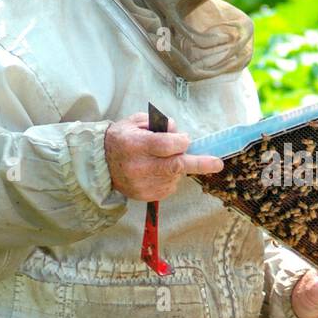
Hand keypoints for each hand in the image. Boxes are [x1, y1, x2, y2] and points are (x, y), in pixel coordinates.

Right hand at [104, 112, 222, 200]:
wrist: (101, 165)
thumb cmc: (122, 139)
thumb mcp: (137, 122)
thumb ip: (159, 123)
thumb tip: (178, 132)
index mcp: (135, 145)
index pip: (165, 145)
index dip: (180, 142)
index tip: (185, 140)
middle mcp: (139, 167)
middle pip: (175, 166)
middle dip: (200, 163)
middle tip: (217, 163)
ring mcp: (142, 184)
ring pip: (175, 175)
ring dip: (176, 166)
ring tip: (158, 159)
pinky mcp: (146, 196)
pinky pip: (169, 186)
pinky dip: (170, 177)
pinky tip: (156, 171)